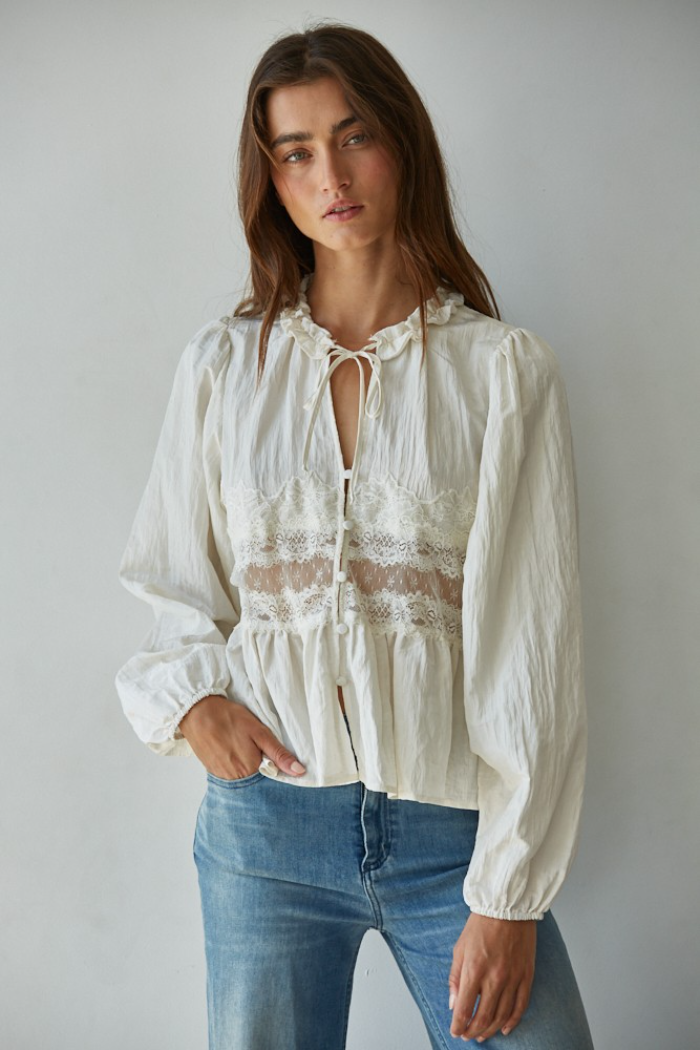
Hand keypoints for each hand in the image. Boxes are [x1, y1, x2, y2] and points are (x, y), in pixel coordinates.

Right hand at [178, 694, 305, 779]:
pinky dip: (233, 764)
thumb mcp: (259, 732)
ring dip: (246, 764)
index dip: (274, 764)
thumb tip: (299, 771)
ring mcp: (223, 776)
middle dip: (259, 765)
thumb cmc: (229, 718)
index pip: (271, 776)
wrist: (197, 712)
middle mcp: (236, 778)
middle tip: (251, 744)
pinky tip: (231, 749)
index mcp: (251, 769)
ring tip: (240, 744)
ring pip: (243, 776)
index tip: (269, 752)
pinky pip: (230, 774)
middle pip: (256, 777)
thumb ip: (279, 753)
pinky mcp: (212, 772)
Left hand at [448, 913, 535, 1041]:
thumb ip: (455, 978)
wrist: (507, 907)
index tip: (455, 1031)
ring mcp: (513, 978)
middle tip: (467, 1035)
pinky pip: (520, 1006)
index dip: (459, 1025)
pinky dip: (512, 1021)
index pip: (465, 1008)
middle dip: (473, 1030)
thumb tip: (453, 1004)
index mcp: (474, 970)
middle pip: (483, 1017)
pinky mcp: (526, 976)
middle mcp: (494, 978)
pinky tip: (504, 1028)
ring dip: (490, 1029)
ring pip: (502, 1016)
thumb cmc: (481, 925)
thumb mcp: (460, 948)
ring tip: (482, 1035)